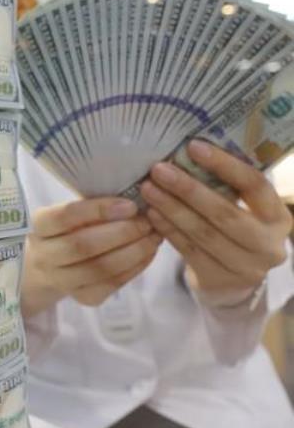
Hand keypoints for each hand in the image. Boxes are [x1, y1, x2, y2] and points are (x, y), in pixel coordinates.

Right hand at [21, 197, 161, 317]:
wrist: (52, 265)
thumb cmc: (69, 228)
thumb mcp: (71, 211)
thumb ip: (94, 205)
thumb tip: (136, 195)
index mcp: (39, 225)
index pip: (66, 216)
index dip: (98, 210)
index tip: (130, 205)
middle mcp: (45, 255)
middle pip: (83, 246)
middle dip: (121, 232)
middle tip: (147, 221)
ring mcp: (62, 280)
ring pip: (99, 269)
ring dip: (133, 252)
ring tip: (153, 237)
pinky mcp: (82, 297)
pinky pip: (112, 284)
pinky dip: (135, 267)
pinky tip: (149, 253)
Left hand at [141, 139, 292, 301]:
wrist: (234, 279)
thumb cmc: (237, 227)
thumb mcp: (245, 208)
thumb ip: (228, 185)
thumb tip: (188, 150)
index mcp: (278, 217)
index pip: (254, 185)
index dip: (224, 165)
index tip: (193, 146)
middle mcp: (268, 245)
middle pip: (225, 213)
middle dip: (188, 189)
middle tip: (159, 170)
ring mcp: (245, 268)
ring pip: (202, 234)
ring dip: (171, 208)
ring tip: (148, 188)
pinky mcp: (218, 280)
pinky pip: (188, 251)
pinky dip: (168, 229)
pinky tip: (151, 213)